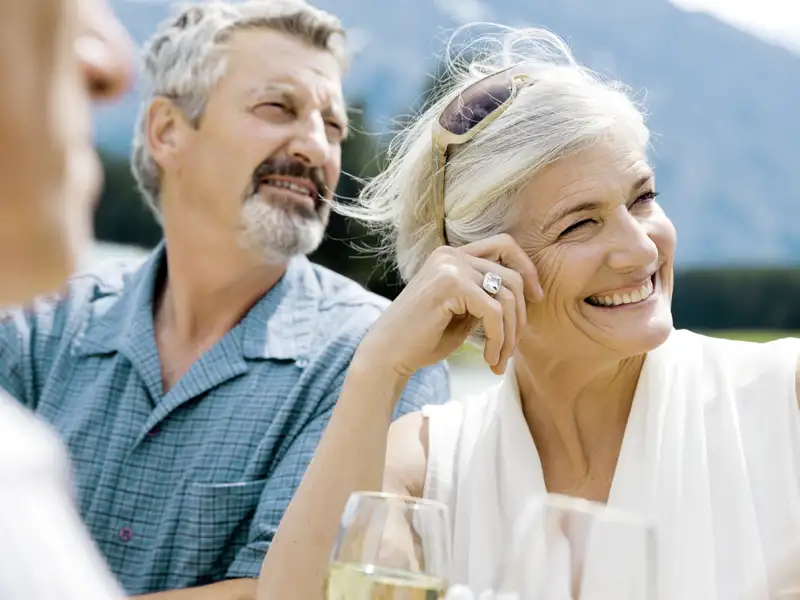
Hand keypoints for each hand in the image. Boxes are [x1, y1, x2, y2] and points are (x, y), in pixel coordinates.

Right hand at [358, 234, 542, 377]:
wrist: (388, 355)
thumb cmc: (423, 338)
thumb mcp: (462, 312)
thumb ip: (486, 297)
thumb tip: (527, 294)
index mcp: (452, 255)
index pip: (505, 245)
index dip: (527, 268)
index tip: (536, 298)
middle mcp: (451, 255)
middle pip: (513, 275)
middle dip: (520, 316)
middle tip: (512, 348)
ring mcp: (450, 267)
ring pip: (508, 296)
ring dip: (509, 335)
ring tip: (499, 359)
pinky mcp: (451, 285)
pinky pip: (494, 312)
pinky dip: (498, 339)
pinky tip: (489, 358)